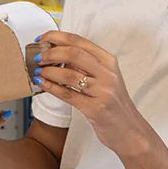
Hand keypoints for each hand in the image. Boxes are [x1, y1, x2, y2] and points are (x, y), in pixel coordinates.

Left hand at [31, 30, 153, 155]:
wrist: (130, 131)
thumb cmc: (113, 103)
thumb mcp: (105, 78)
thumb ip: (85, 65)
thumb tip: (54, 52)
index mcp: (108, 61)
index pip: (79, 41)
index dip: (56, 37)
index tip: (41, 38)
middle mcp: (108, 73)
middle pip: (73, 53)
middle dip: (50, 53)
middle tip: (37, 57)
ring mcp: (103, 91)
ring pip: (68, 75)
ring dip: (48, 72)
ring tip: (37, 72)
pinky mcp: (96, 109)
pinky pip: (67, 95)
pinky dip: (51, 87)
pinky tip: (41, 84)